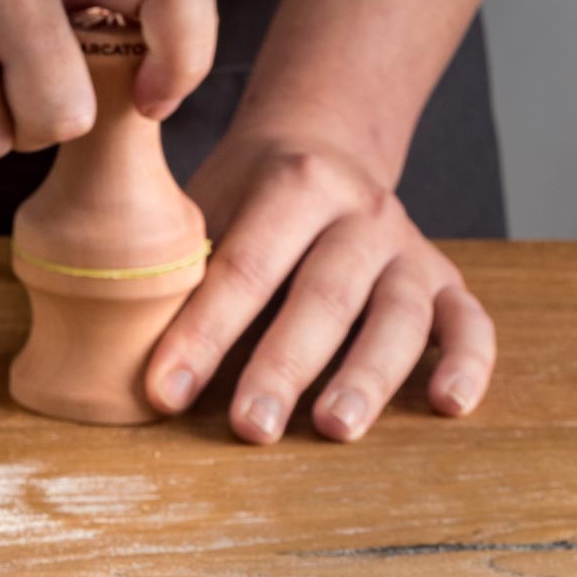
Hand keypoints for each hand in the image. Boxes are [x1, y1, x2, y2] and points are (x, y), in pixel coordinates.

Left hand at [144, 127, 495, 441]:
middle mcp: (360, 212)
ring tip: (333, 429)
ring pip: (399, 314)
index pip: (245, 266)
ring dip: (368, 374)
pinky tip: (447, 406)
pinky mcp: (445, 278)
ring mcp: (408, 246)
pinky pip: (470, 321)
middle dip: (284, 365)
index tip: (166, 391)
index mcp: (292, 182)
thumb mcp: (206, 198)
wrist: (322, 147)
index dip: (204, 332)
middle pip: (325, 294)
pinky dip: (467, 363)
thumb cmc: (244, 194)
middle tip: (250, 427)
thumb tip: (106, 340)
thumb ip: (177, 256)